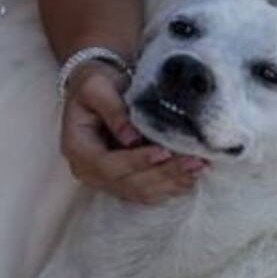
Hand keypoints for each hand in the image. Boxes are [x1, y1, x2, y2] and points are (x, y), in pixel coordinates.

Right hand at [61, 62, 205, 202]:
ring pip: (141, 192)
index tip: (163, 152)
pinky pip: (148, 192)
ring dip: (172, 182)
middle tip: (193, 161)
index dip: (137, 161)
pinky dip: (171, 186)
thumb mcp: (97, 88)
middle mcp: (89, 172)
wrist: (96, 90)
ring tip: (198, 167)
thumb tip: (132, 138)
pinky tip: (191, 176)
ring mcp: (106, 181)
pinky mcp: (123, 182)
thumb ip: (113, 110)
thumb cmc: (95, 85)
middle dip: (163, 173)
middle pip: (128, 183)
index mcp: (78, 149)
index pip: (108, 165)